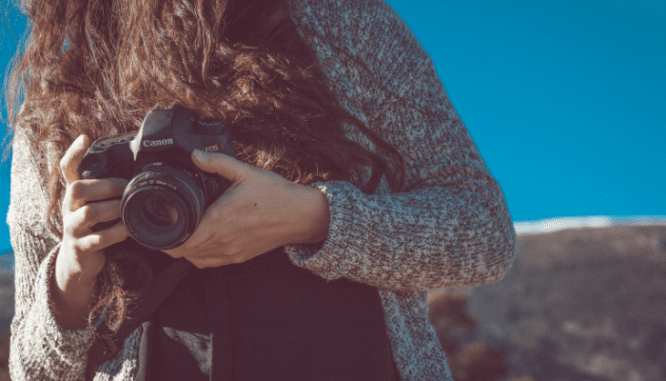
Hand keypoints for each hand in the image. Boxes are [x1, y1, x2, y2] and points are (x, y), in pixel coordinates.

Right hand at [53, 134, 129, 328]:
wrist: (79, 260)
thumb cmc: (95, 226)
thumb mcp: (98, 205)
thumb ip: (110, 190)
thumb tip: (141, 172)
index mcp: (75, 195)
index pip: (67, 169)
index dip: (73, 153)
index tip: (84, 137)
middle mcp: (69, 208)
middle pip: (77, 189)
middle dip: (106, 185)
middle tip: (127, 187)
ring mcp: (72, 228)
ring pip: (89, 213)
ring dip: (114, 209)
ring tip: (129, 209)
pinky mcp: (81, 247)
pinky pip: (98, 238)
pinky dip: (116, 233)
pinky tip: (128, 230)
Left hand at [162, 150, 329, 268]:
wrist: (300, 215)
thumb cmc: (276, 194)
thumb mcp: (246, 172)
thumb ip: (218, 164)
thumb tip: (195, 155)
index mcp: (219, 220)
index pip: (181, 241)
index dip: (163, 238)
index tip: (156, 226)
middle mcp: (222, 240)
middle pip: (183, 253)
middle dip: (169, 243)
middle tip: (163, 228)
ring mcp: (231, 251)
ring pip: (195, 260)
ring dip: (184, 251)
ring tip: (179, 235)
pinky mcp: (240, 256)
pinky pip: (211, 263)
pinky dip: (199, 256)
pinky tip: (199, 243)